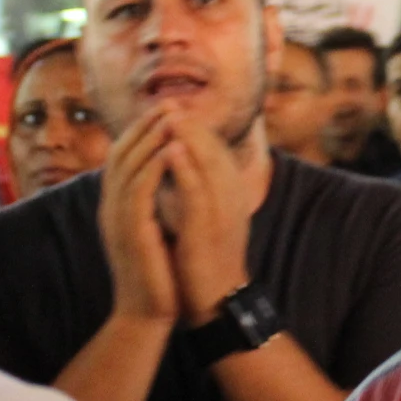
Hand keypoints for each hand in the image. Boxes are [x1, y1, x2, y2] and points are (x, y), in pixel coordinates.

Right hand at [97, 105, 178, 324]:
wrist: (146, 314)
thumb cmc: (155, 274)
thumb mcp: (150, 230)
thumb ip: (150, 204)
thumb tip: (162, 178)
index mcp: (115, 207)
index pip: (121, 157)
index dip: (140, 130)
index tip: (164, 109)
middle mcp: (110, 209)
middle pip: (121, 153)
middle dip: (145, 125)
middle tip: (169, 101)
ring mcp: (117, 220)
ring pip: (129, 167)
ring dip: (151, 138)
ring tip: (173, 115)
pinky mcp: (131, 233)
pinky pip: (140, 191)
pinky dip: (155, 166)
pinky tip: (172, 148)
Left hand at [160, 112, 251, 324]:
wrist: (215, 300)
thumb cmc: (205, 257)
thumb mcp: (206, 215)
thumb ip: (198, 188)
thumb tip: (180, 162)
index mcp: (230, 192)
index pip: (215, 149)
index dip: (194, 126)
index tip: (172, 108)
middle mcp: (231, 197)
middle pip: (214, 148)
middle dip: (191, 122)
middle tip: (168, 100)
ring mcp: (222, 212)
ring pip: (209, 163)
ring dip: (189, 135)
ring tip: (169, 113)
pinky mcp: (207, 228)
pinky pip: (196, 191)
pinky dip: (184, 166)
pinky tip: (169, 149)